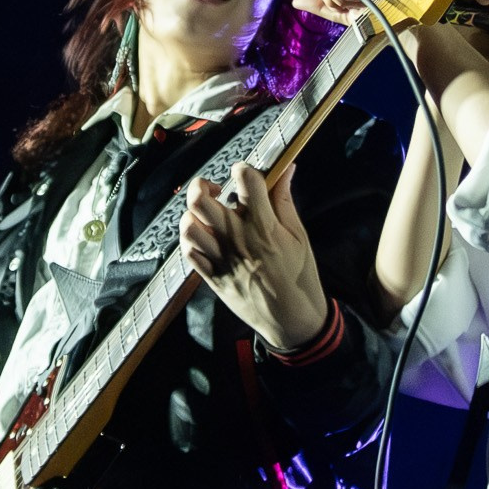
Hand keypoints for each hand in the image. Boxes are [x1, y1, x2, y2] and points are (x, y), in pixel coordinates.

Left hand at [180, 161, 328, 350]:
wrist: (291, 320)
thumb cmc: (299, 277)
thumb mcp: (299, 236)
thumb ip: (285, 201)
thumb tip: (286, 169)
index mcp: (263, 227)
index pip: (245, 180)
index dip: (243, 168)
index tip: (245, 174)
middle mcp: (237, 239)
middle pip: (200, 200)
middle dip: (203, 185)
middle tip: (215, 190)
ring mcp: (221, 259)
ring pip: (188, 226)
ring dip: (194, 214)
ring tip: (207, 216)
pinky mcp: (212, 277)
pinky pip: (188, 252)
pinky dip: (192, 239)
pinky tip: (205, 237)